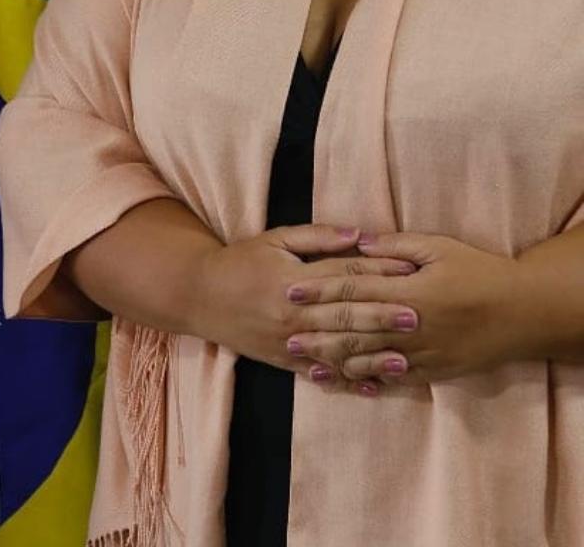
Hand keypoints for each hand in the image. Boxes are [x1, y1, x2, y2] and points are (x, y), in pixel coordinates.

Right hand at [199, 224, 417, 381]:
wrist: (199, 296)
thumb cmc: (240, 261)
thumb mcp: (273, 239)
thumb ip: (317, 236)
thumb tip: (359, 233)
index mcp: (291, 279)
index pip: (342, 274)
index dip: (377, 271)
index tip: (410, 270)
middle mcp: (292, 313)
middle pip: (345, 314)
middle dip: (383, 315)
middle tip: (420, 316)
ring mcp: (289, 342)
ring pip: (337, 350)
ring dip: (373, 355)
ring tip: (407, 358)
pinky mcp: (284, 362)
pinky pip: (320, 374)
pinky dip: (347, 381)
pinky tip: (373, 386)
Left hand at [283, 231, 520, 390]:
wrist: (522, 312)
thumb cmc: (479, 272)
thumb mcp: (439, 247)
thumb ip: (396, 244)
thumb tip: (357, 241)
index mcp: (408, 290)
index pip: (354, 289)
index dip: (320, 289)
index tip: (290, 288)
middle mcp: (411, 325)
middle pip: (355, 328)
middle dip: (318, 330)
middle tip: (285, 332)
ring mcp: (421, 352)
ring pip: (370, 358)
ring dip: (335, 360)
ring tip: (305, 360)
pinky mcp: (433, 371)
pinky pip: (394, 378)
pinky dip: (367, 380)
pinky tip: (345, 381)